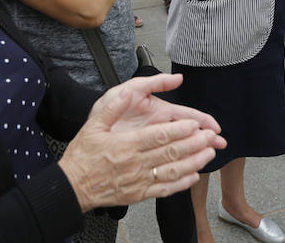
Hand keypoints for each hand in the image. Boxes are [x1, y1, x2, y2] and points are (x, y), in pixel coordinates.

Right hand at [59, 74, 225, 211]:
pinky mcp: (138, 194)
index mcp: (126, 144)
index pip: (160, 135)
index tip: (196, 124)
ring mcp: (138, 181)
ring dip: (193, 163)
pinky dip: (181, 184)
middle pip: (171, 152)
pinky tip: (193, 176)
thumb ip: (114, 106)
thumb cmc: (83, 155)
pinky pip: (164, 189)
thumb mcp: (94, 124)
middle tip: (211, 137)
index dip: (181, 129)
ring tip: (209, 155)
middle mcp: (135, 163)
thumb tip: (129, 90)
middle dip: (195, 144)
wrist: (72, 186)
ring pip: (172, 172)